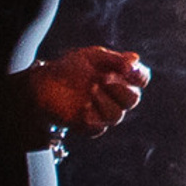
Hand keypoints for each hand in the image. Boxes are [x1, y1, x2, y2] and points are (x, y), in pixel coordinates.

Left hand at [21, 45, 148, 138]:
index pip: (141, 79)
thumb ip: (114, 59)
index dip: (138, 75)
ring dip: (105, 102)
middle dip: (120, 88)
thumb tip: (135, 61)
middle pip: (133, 99)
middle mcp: (115, 96)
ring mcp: (102, 112)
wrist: (43, 83)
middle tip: (103, 78)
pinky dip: (92, 118)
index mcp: (121, 78)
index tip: (127, 67)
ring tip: (91, 90)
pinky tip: (83, 106)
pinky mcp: (88, 126)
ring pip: (116, 116)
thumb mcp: (92, 56)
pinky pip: (98, 129)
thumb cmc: (70, 67)